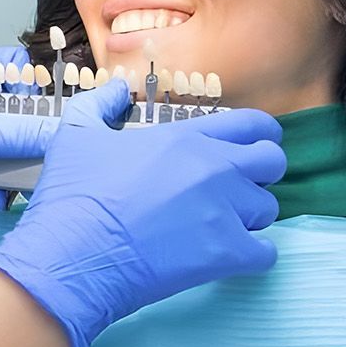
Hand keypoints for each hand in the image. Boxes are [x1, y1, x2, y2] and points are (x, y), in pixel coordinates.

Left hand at [0, 46, 59, 243]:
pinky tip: (3, 197)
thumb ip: (14, 133)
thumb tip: (65, 136)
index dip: (48, 81)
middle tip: (61, 149)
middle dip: (38, 129)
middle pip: (19, 104)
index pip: (18, 64)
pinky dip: (3, 178)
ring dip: (21, 159)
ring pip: (10, 136)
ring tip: (32, 181)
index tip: (78, 103)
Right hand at [0, 78, 284, 346]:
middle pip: (273, 161)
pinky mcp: (226, 253)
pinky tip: (225, 257)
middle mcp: (213, 168)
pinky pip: (265, 253)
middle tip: (235, 190)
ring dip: (248, 218)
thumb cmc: (72, 196)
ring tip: (217, 228)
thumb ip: (101, 104)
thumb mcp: (75, 134)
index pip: (251, 124)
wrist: (72, 255)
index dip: (258, 135)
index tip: (251, 148)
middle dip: (261, 174)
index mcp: (183, 138)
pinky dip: (251, 256)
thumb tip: (120, 89)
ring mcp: (223, 211)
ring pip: (268, 209)